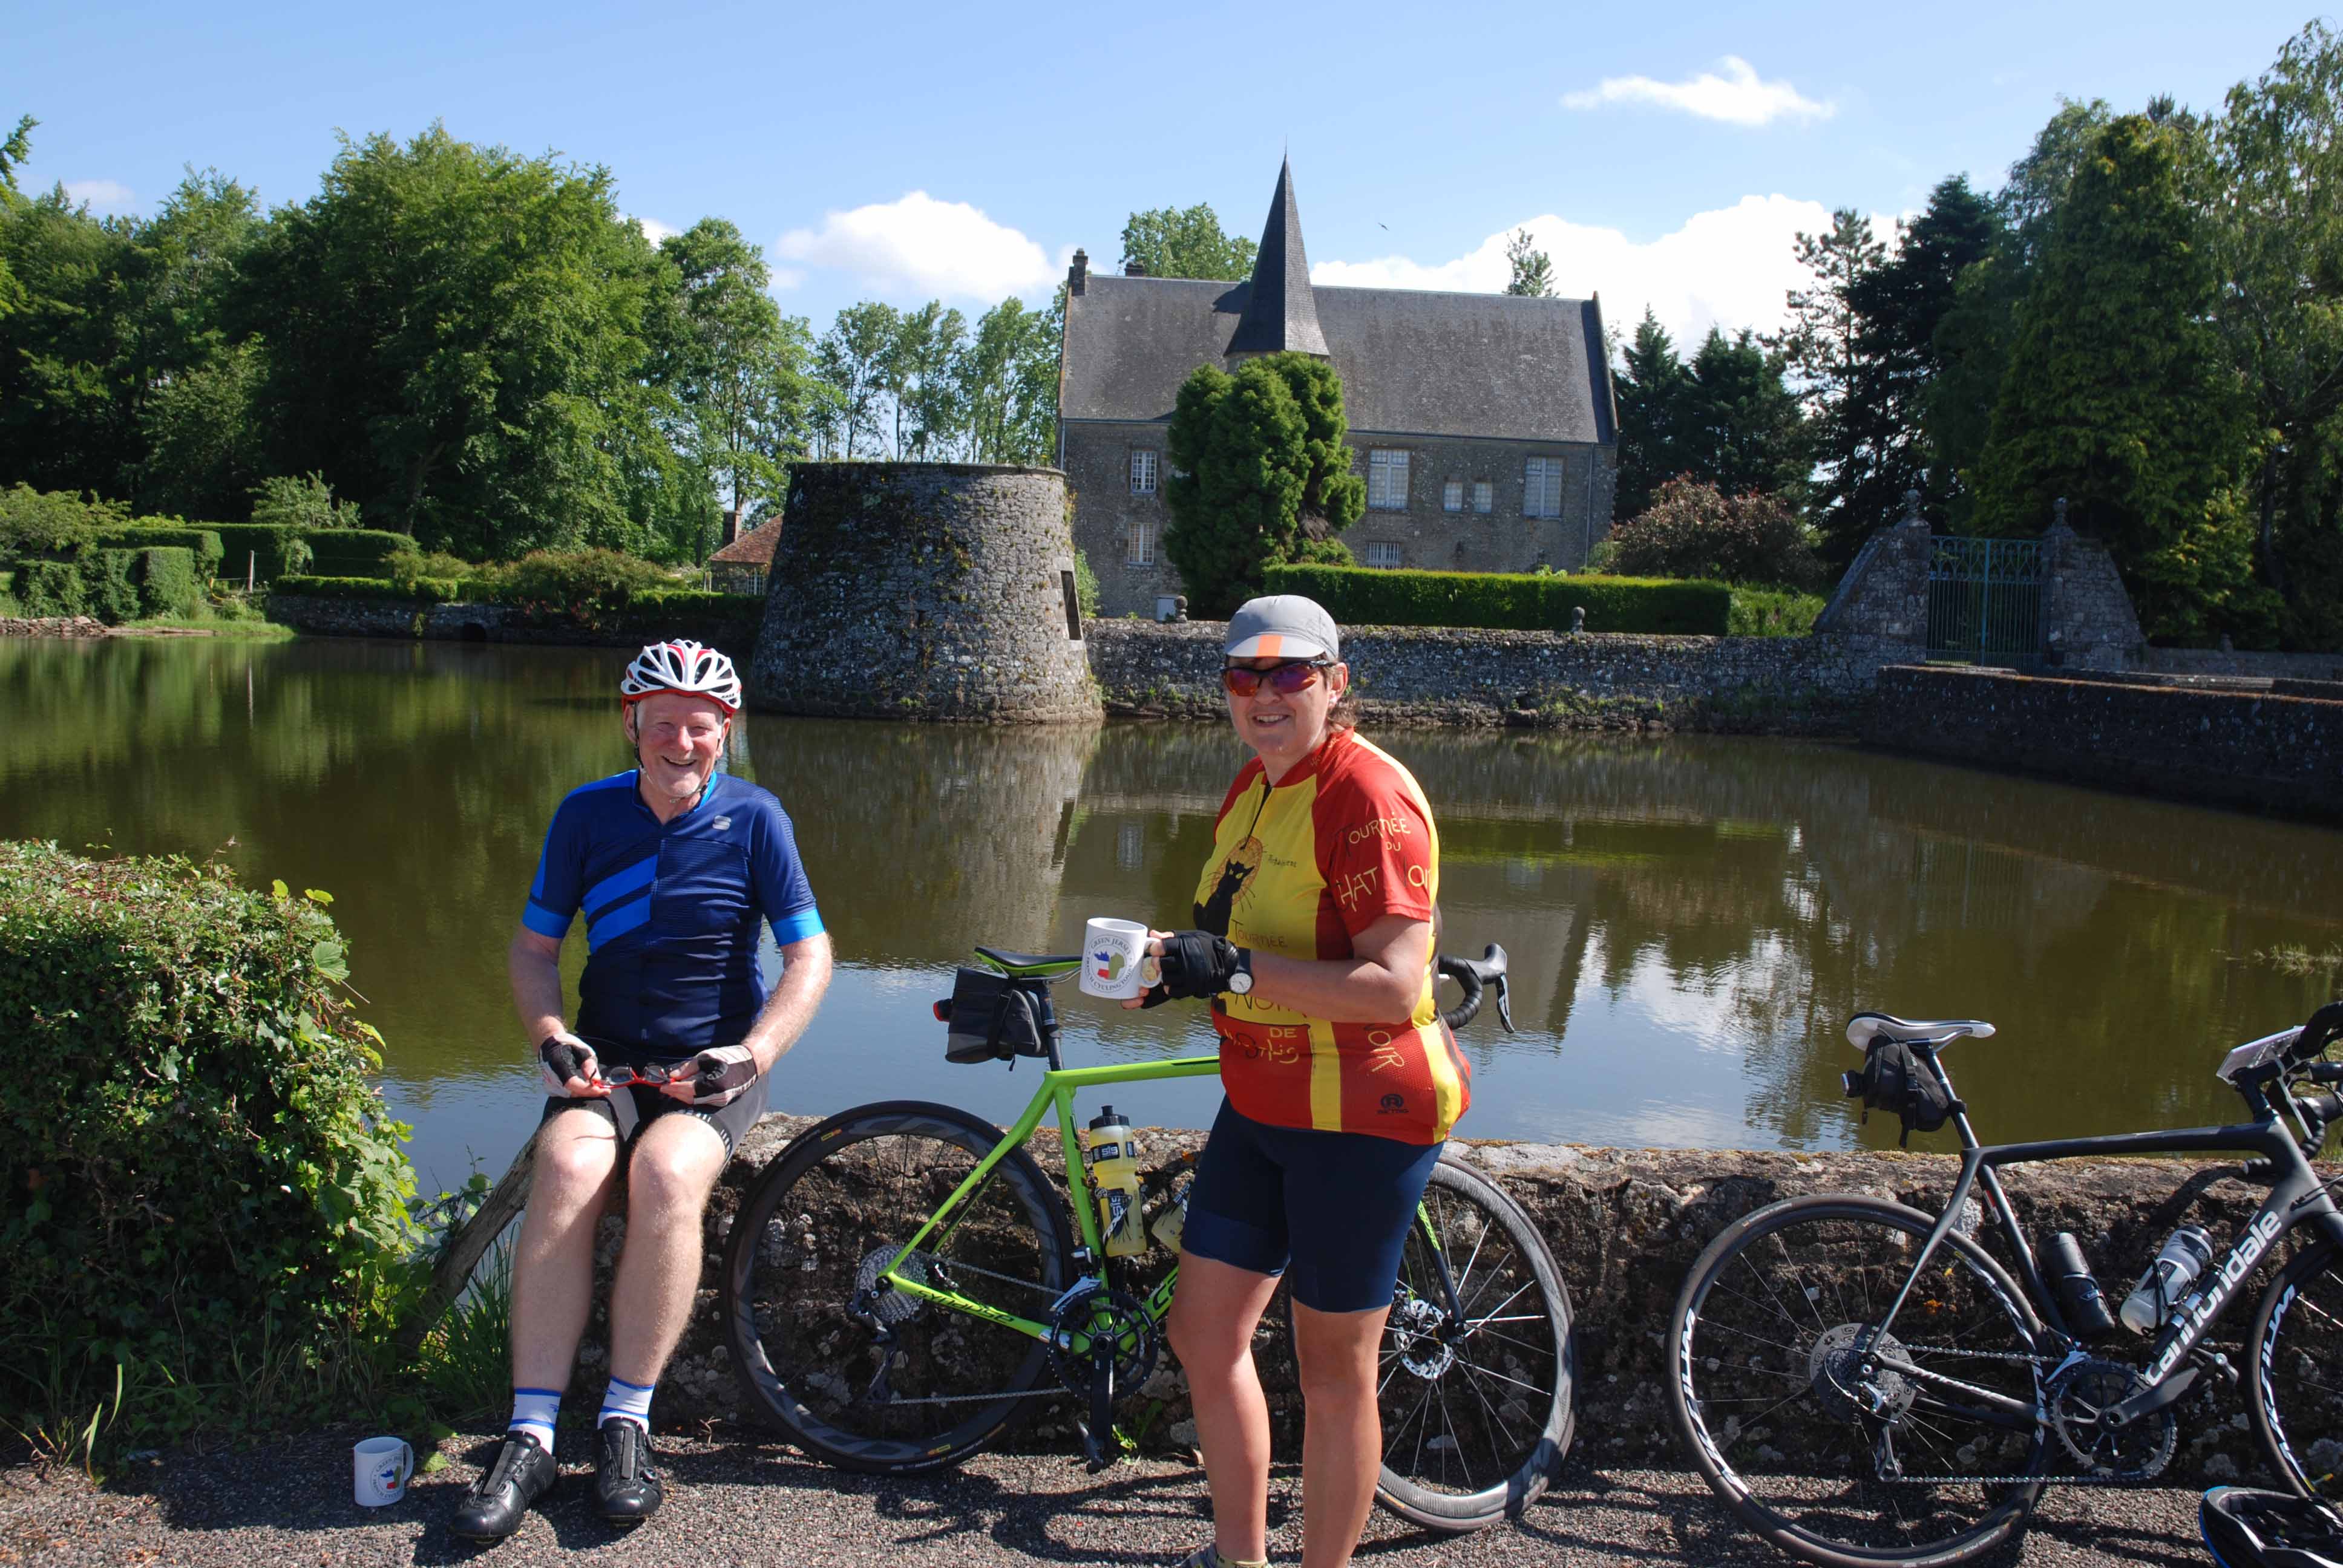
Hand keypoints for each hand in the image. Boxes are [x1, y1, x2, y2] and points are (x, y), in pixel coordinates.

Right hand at [538, 1031, 605, 1097]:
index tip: (604, 1090)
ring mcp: (549, 1085)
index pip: (574, 1084)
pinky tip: (587, 1088)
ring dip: (585, 1093)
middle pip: (573, 1092)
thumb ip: (589, 1065)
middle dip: (590, 1092)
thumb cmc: (567, 1045)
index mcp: (558, 1065)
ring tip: (598, 1088)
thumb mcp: (582, 1050)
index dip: (589, 1090)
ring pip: (570, 1095)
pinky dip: (578, 1092)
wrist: (549, 1045)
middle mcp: (551, 1078)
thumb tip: (596, 1080)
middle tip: (605, 1090)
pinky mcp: (551, 1088)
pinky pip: (566, 1094)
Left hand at [666, 1042, 756, 1106]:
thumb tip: (672, 1076)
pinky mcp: (722, 1101)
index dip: (673, 1088)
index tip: (662, 1086)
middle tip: (664, 1089)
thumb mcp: (706, 1057)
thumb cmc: (729, 1057)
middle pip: (690, 1098)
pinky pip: (703, 1100)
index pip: (688, 1089)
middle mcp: (718, 1096)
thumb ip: (688, 1068)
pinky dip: (692, 1097)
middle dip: (676, 1094)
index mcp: (714, 1084)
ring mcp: (721, 1100)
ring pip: (696, 1101)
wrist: (751, 1063)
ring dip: (683, 1096)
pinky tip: (685, 1092)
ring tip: (672, 1090)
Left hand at [1122, 930, 1241, 1006]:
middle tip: (1158, 962)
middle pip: (1160, 964)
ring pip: (1165, 978)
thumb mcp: (1190, 937)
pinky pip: (1173, 991)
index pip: (1162, 947)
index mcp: (1184, 946)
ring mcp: (1188, 975)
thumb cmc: (1206, 947)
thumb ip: (1170, 937)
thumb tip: (1152, 934)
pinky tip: (1171, 982)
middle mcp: (1186, 961)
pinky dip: (1169, 988)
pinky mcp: (1191, 987)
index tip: (1155, 950)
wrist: (1225, 962)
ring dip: (1162, 976)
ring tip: (1166, 972)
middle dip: (1156, 963)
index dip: (1155, 948)